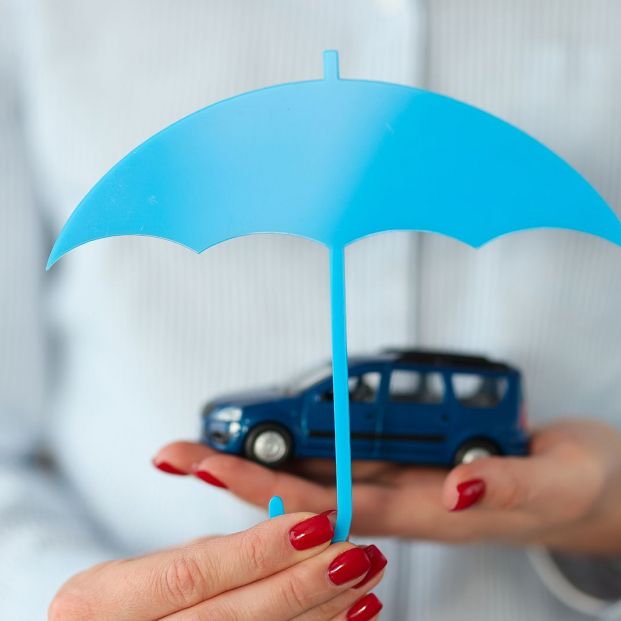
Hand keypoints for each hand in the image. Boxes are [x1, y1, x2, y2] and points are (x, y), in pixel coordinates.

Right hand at [49, 511, 386, 620]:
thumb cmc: (113, 612)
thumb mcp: (139, 575)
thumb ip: (207, 558)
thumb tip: (285, 532)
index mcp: (100, 602)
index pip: (192, 573)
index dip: (257, 549)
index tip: (313, 523)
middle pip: (231, 616)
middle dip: (301, 584)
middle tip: (353, 553)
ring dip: (317, 613)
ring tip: (362, 582)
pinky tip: (342, 617)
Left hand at [154, 419, 620, 553]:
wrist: (590, 487)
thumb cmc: (570, 487)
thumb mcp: (551, 482)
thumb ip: (505, 487)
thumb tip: (454, 490)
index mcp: (426, 511)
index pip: (332, 503)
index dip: (268, 490)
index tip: (211, 470)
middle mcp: (403, 498)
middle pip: (307, 489)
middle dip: (240, 473)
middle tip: (180, 453)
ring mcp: (405, 480)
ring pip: (323, 472)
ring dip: (264, 457)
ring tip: (207, 445)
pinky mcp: (414, 462)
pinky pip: (351, 456)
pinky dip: (308, 446)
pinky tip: (276, 441)